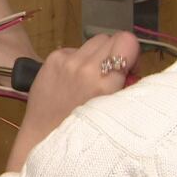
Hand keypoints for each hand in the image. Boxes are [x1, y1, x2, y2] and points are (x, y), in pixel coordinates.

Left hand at [6, 32, 139, 171]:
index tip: (126, 70)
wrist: (45, 138)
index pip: (127, 41)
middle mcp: (85, 67)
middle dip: (113, 54)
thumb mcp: (115, 109)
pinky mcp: (52, 59)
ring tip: (88, 78)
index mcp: (105, 83)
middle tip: (108, 75)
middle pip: (110, 38)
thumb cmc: (85, 131)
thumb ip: (126, 85)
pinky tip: (71, 80)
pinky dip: (76, 60)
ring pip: (92, 42)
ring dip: (95, 56)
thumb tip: (131, 67)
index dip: (130, 53)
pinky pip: (73, 49)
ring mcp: (66, 61)